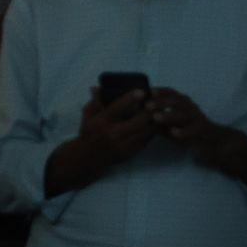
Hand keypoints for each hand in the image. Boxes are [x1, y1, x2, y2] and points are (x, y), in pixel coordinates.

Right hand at [44, 87, 159, 198]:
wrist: (87, 158)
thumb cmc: (88, 132)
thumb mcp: (88, 115)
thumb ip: (95, 101)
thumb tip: (97, 88)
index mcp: (101, 122)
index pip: (117, 108)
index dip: (130, 99)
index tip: (142, 91)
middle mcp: (112, 134)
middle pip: (137, 121)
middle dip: (149, 111)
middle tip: (156, 102)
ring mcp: (122, 145)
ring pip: (145, 132)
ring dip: (153, 121)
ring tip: (158, 112)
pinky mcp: (129, 153)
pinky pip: (145, 141)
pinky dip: (151, 132)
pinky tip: (153, 124)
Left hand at [146, 87, 246, 189]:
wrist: (216, 144)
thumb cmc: (190, 133)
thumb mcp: (173, 126)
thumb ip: (159, 122)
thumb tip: (140, 117)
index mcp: (184, 105)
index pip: (171, 93)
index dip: (160, 91)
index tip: (146, 92)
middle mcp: (191, 109)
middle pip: (177, 101)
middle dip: (161, 102)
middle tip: (147, 105)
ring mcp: (198, 120)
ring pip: (184, 114)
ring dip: (169, 115)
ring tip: (156, 118)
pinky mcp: (203, 132)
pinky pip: (193, 130)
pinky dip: (183, 131)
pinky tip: (174, 133)